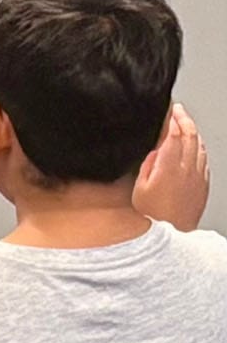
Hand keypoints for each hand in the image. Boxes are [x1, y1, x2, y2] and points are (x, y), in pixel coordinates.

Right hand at [134, 103, 208, 230]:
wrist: (173, 233)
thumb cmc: (153, 216)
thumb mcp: (139, 190)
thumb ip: (147, 167)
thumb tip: (154, 154)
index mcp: (169, 167)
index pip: (174, 135)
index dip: (172, 119)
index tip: (169, 110)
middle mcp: (187, 168)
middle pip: (190, 136)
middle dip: (184, 120)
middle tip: (178, 110)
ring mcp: (198, 175)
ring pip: (200, 145)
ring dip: (193, 131)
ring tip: (187, 123)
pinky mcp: (203, 183)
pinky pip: (204, 158)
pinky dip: (199, 146)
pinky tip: (196, 145)